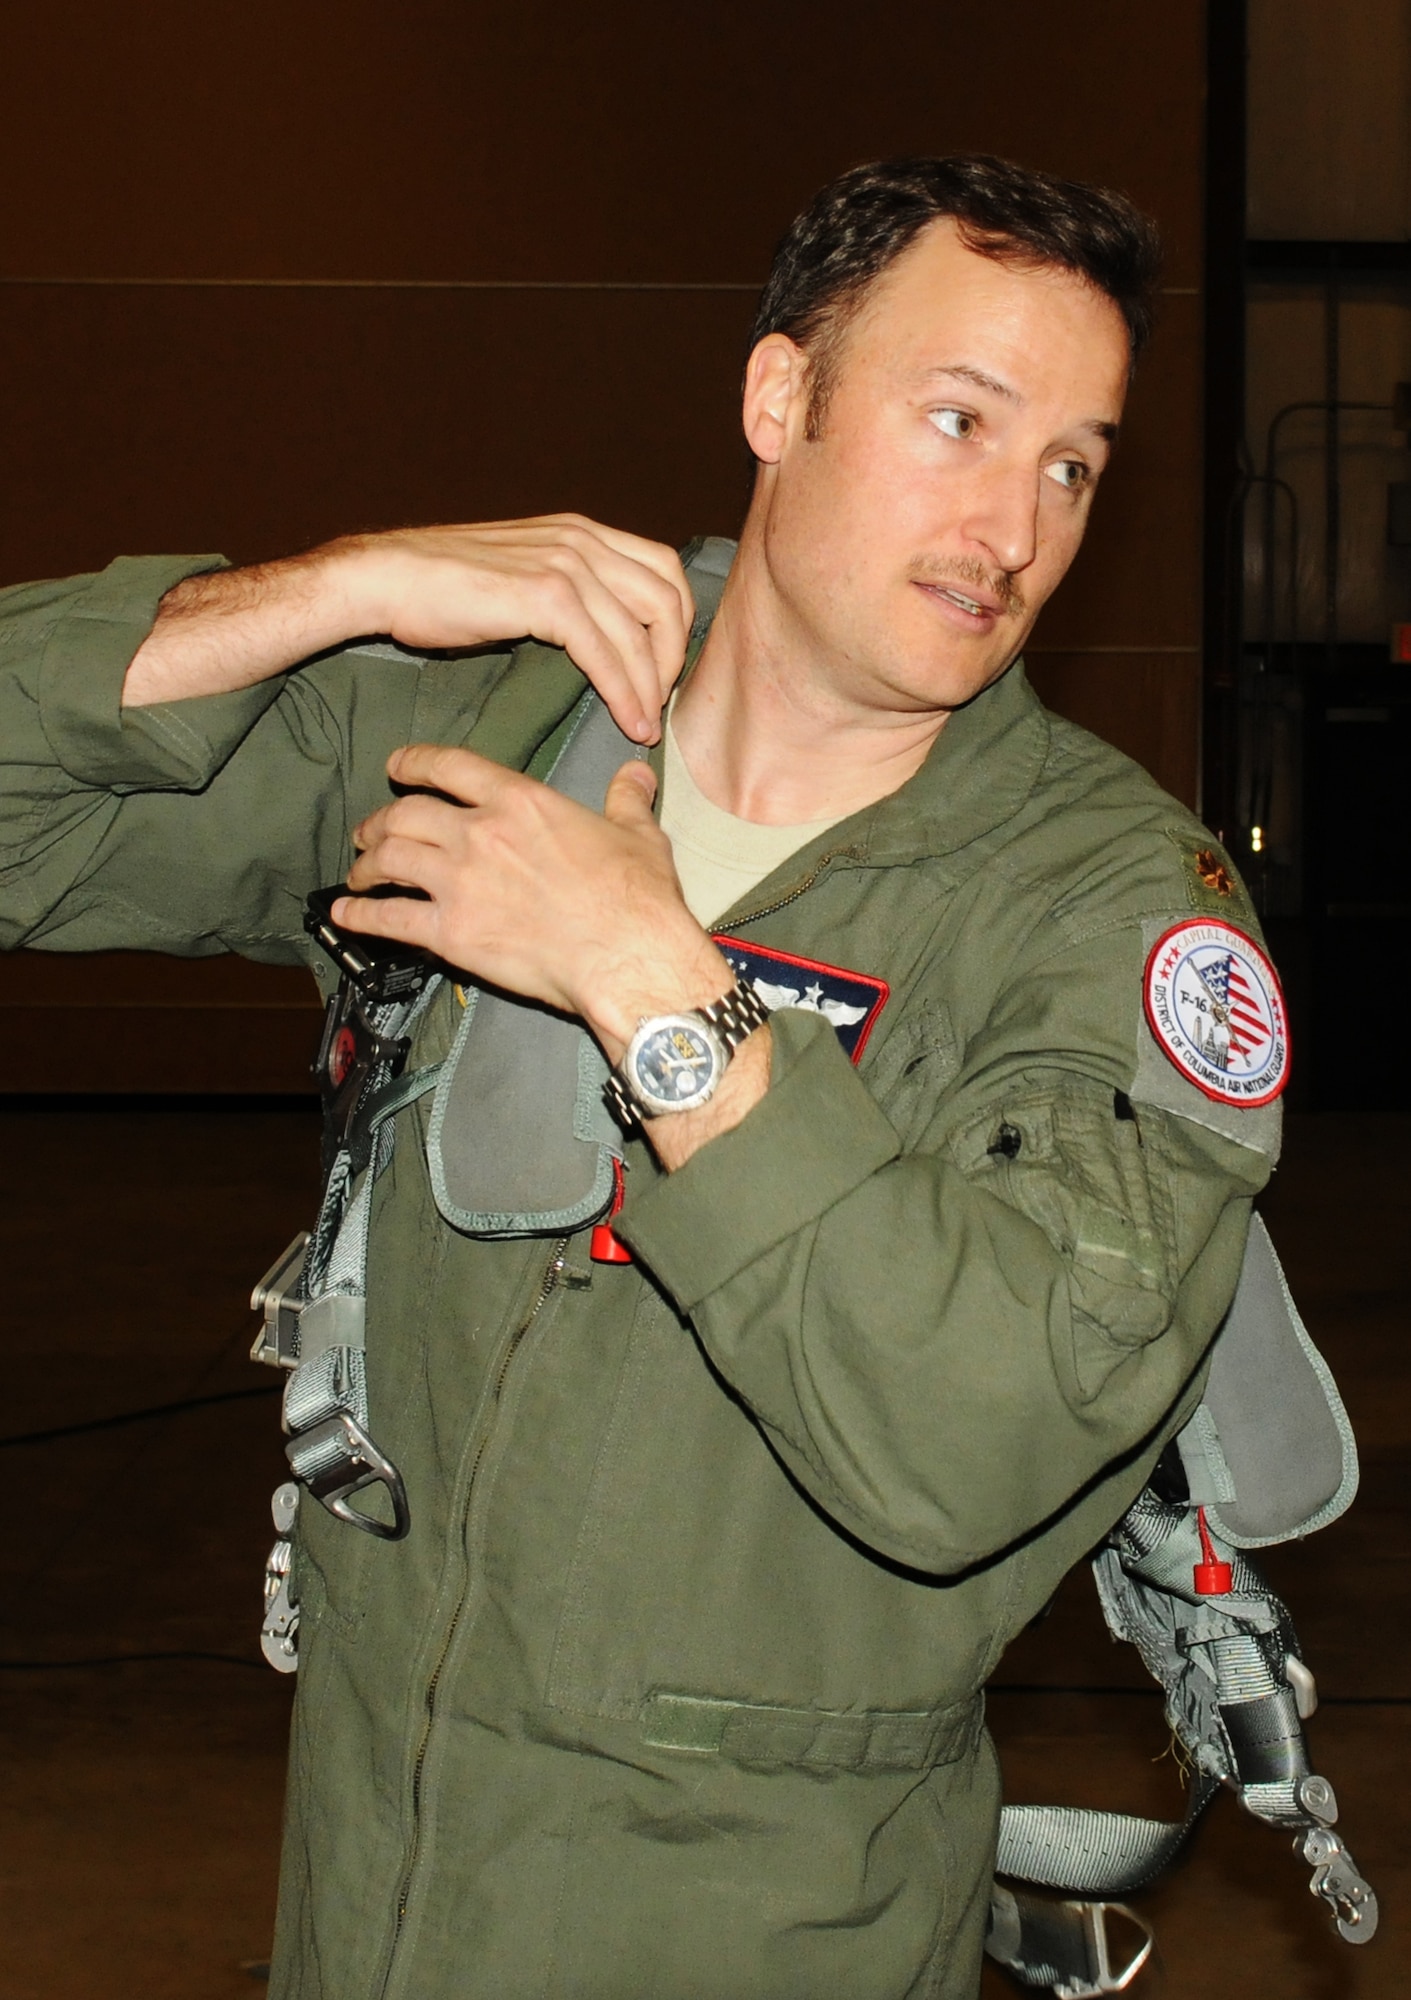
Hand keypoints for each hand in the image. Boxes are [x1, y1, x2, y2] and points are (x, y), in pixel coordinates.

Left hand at [336, 742, 728, 1057]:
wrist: (628, 957)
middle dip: (380, 819)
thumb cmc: (637, 898)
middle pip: (405, 813)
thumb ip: (626, 800)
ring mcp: (459, 883)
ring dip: (366, 862)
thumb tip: (635, 775)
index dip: (414, 762)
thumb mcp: (639, 835)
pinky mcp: (451, 933)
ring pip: (389, 858)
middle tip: (370, 831)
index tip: (398, 766)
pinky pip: (388, 918)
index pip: (448, 766)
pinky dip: (359, 914)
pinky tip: (345, 913)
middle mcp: (478, 833)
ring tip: (359, 869)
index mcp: (520, 801)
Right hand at [337, 516, 692, 743]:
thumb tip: (597, 637)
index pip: (662, 570)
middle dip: (672, 657)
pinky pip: (607, 653)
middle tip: (658, 702)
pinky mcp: (546, 595)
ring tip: (646, 724)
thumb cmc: (441, 587)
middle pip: (667, 597)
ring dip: (653, 685)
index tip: (662, 669)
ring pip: (643, 630)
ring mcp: (567, 564)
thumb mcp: (520, 575)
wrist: (387, 578)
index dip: (675, 624)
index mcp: (581, 531)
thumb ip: (564, 593)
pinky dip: (625, 693)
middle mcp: (582, 540)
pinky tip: (628, 722)